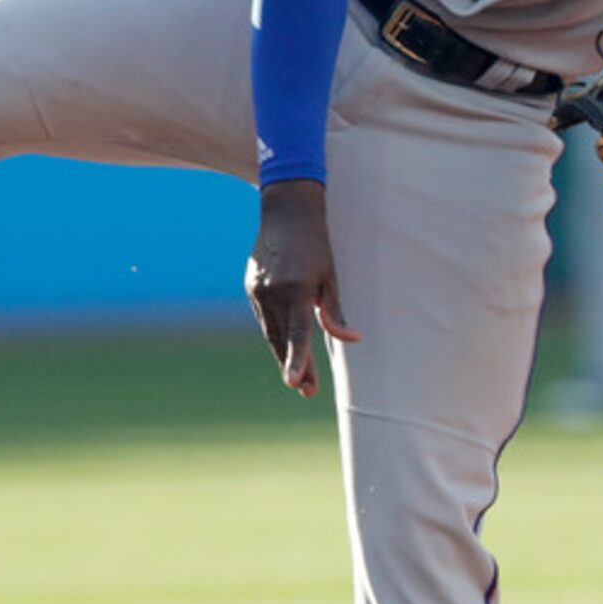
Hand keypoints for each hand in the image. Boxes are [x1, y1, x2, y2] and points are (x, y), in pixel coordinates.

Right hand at [244, 178, 360, 398]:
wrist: (286, 212)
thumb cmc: (316, 245)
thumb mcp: (331, 277)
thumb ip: (335, 312)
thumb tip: (351, 338)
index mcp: (298, 290)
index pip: (298, 334)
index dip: (297, 361)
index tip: (294, 383)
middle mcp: (274, 293)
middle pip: (283, 341)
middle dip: (295, 366)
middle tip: (308, 391)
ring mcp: (258, 291)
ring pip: (271, 333)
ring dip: (285, 354)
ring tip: (301, 376)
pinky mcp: (251, 289)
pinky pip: (265, 319)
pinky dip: (277, 333)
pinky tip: (287, 344)